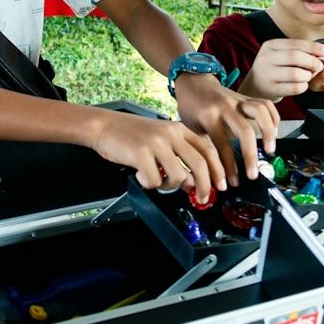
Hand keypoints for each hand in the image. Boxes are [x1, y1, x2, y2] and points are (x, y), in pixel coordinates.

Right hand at [90, 111, 223, 202]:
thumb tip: (191, 182)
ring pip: (178, 176)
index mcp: (178, 129)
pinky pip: (155, 180)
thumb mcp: (160, 141)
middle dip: (204, 186)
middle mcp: (171, 134)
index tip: (220, 185)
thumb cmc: (130, 135)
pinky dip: (149, 184)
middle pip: (199, 164)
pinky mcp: (142, 153)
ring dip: (168, 185)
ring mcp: (157, 143)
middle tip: (202, 198)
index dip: (217, 170)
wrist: (104, 125)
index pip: (207, 150)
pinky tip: (141, 175)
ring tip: (156, 179)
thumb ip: (178, 158)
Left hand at [173, 73, 279, 187]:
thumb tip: (213, 174)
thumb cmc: (191, 108)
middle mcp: (226, 107)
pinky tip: (273, 133)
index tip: (232, 183)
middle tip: (253, 174)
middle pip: (245, 130)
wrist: (194, 81)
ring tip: (269, 150)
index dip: (228, 167)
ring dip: (268, 132)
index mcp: (209, 116)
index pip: (222, 145)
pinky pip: (266, 104)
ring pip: (261, 111)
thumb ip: (203, 146)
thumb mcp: (190, 128)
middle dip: (251, 156)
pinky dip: (273, 118)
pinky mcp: (247, 97)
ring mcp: (239, 99)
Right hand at [239, 38, 323, 101]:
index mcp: (270, 45)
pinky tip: (302, 85)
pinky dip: (303, 86)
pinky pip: (294, 88)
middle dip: (313, 61)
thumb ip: (300, 52)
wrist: (255, 86)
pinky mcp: (270, 89)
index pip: (296, 44)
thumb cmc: (275, 68)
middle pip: (296, 57)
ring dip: (308, 76)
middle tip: (320, 66)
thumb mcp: (282, 55)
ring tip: (308, 76)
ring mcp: (266, 75)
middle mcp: (265, 58)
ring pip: (296, 74)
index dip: (314, 48)